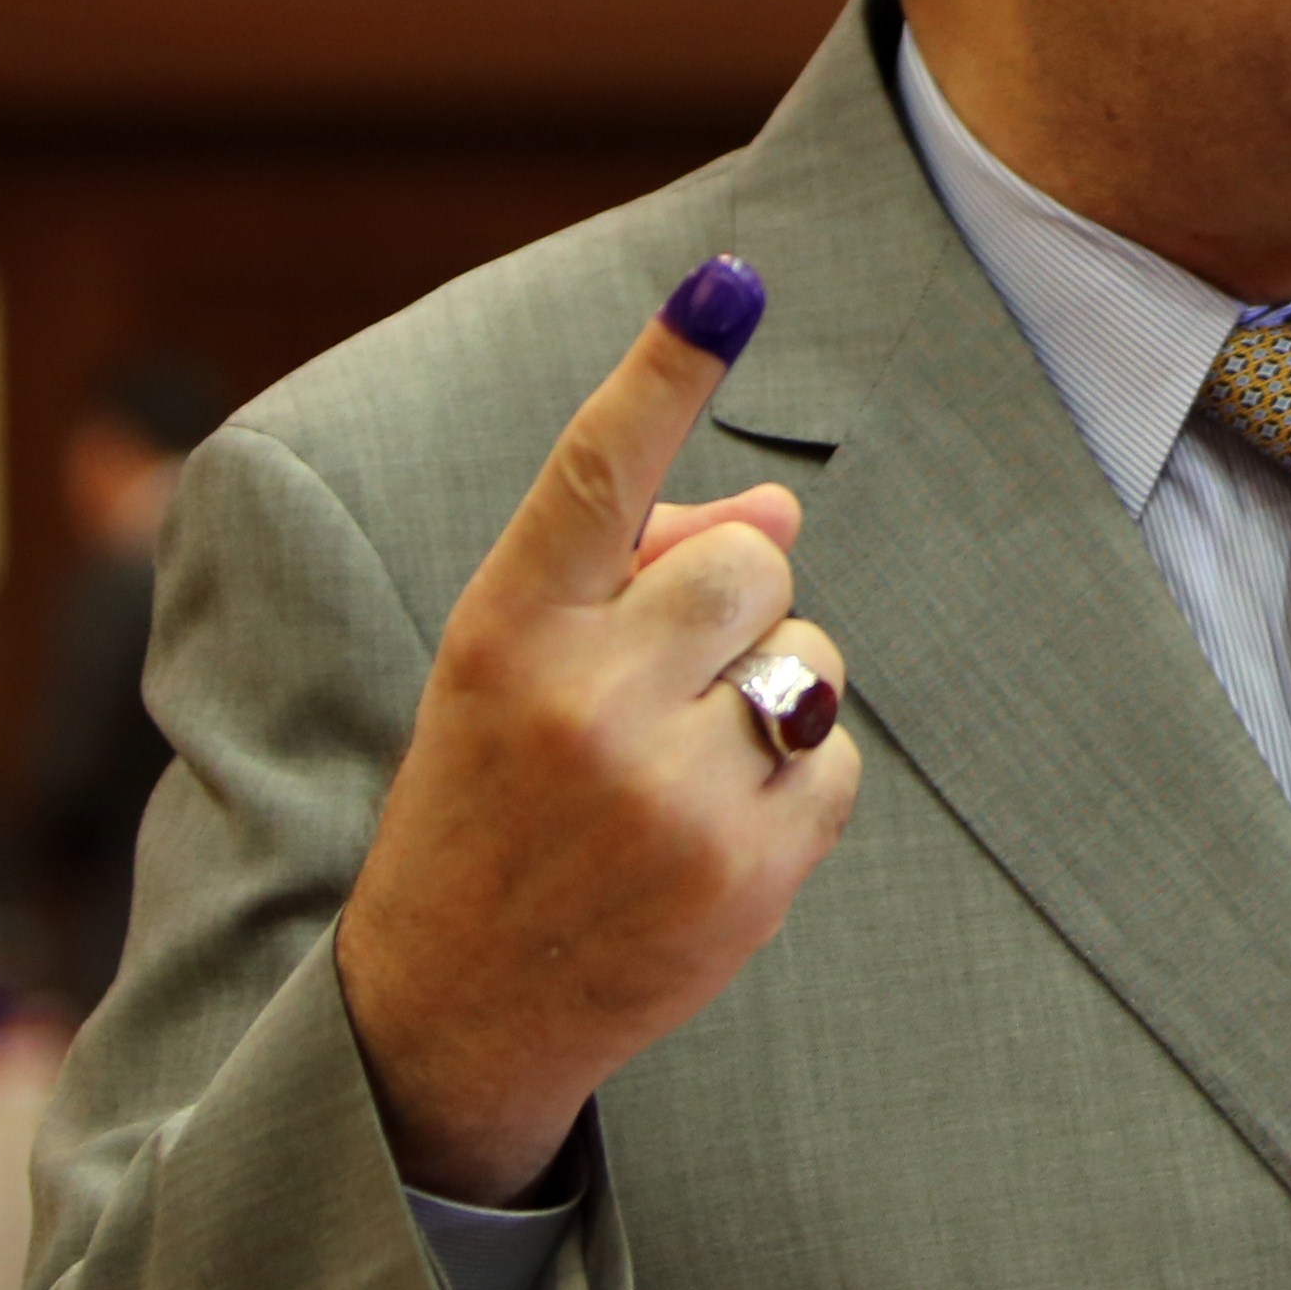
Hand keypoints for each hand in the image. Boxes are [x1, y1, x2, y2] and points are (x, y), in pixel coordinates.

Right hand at [334, 260, 857, 1202]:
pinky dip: (794, 787)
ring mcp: (668, 791)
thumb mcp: (515, 675)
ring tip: (668, 774)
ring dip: (769, 694)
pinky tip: (706, 840)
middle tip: (656, 683)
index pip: (597, 475)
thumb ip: (632, 578)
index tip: (727, 283)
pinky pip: (838, 757)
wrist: (452, 1007)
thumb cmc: (493, 803)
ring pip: (812, 656)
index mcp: (503, 632)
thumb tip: (780, 509)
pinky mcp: (747, 867)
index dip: (665, 372)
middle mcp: (580, 701)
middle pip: (755, 562)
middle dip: (732, 604)